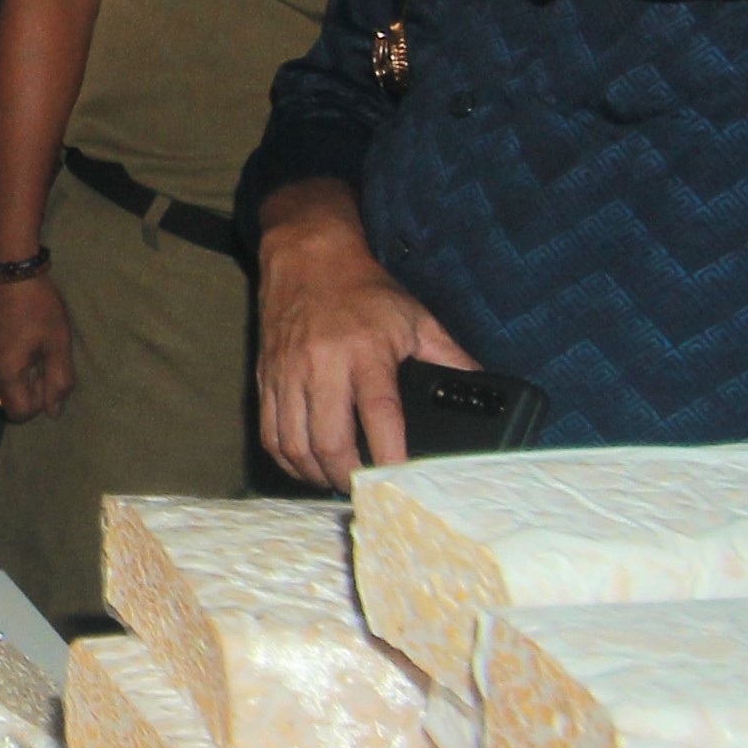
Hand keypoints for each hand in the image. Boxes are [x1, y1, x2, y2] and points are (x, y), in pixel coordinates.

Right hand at [0, 270, 76, 423]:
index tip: (46, 379)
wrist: (5, 266)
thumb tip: (53, 412)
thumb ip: (59, 381)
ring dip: (9, 374)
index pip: (18, 413)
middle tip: (39, 360)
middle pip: (3, 399)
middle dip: (22, 389)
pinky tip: (9, 335)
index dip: (37, 404)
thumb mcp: (58, 342)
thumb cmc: (38, 304)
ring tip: (24, 346)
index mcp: (5, 372)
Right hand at [259, 196, 477, 478]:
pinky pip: (269, 434)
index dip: (389, 456)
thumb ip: (449, 356)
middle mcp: (322, 366)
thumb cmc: (363, 290)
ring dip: (317, 475)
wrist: (307, 256)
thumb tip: (482, 385)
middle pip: (330, 442)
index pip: (378, 415)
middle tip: (367, 490)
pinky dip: (287, 460)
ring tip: (338, 482)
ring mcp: (288, 374)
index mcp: (365, 352)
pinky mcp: (265, 378)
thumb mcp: (415, 317)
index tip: (399, 482)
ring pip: (295, 445)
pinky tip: (307, 466)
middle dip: (350, 478)